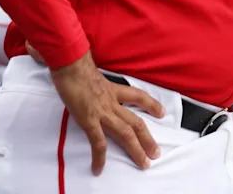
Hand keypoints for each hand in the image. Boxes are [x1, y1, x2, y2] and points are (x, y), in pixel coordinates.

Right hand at [50, 51, 164, 174]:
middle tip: (156, 153)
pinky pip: (98, 142)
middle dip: (147, 139)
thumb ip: (94, 80)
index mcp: (113, 90)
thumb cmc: (76, 67)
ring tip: (144, 163)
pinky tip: (99, 168)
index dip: (151, 104)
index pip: (137, 96)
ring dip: (136, 150)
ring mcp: (103, 112)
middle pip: (136, 122)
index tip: (161, 112)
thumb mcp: (91, 74)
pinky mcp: (90, 120)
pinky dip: (100, 157)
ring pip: (125, 133)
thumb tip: (88, 82)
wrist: (71, 65)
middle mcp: (112, 102)